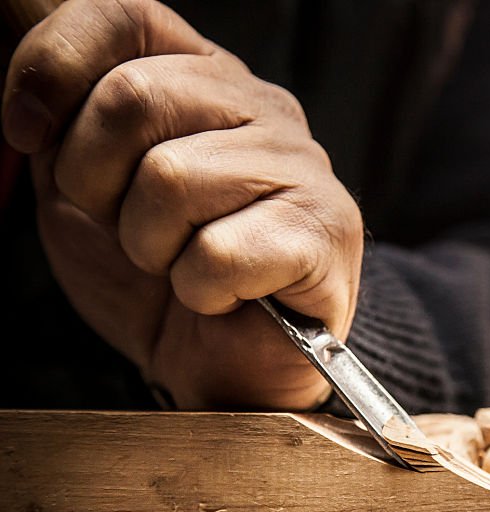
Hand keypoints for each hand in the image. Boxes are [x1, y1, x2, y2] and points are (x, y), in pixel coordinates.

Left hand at [2, 0, 362, 408]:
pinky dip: (201, 290)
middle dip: (97, 182)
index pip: (125, 15)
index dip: (54, 67)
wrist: (220, 365)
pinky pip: (218, 252)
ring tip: (180, 265)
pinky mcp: (325, 233)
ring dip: (151, 246)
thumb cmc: (156, 270)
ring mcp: (304, 168)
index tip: (25, 133)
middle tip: (129, 229)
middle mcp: (264, 109)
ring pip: (172, 179)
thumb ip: (63, 100)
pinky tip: (223, 295)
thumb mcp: (81, 176)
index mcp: (206, 80)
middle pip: (134, 95)